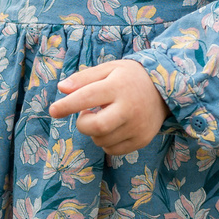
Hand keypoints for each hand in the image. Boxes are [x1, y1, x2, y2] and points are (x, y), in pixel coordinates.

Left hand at [48, 58, 167, 155]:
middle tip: (86, 115)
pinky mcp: (141, 139)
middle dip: (83, 124)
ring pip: (101, 140)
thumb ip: (84, 78)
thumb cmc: (130, 78)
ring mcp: (137, 126)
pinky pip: (112, 149)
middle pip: (96, 126)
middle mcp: (130, 108)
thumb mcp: (109, 69)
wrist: (166, 90)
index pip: (87, 97)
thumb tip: (61, 89)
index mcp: (118, 86)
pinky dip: (105, 141)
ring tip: (105, 116)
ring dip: (94, 132)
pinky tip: (113, 127)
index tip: (53, 110)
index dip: (67, 106)